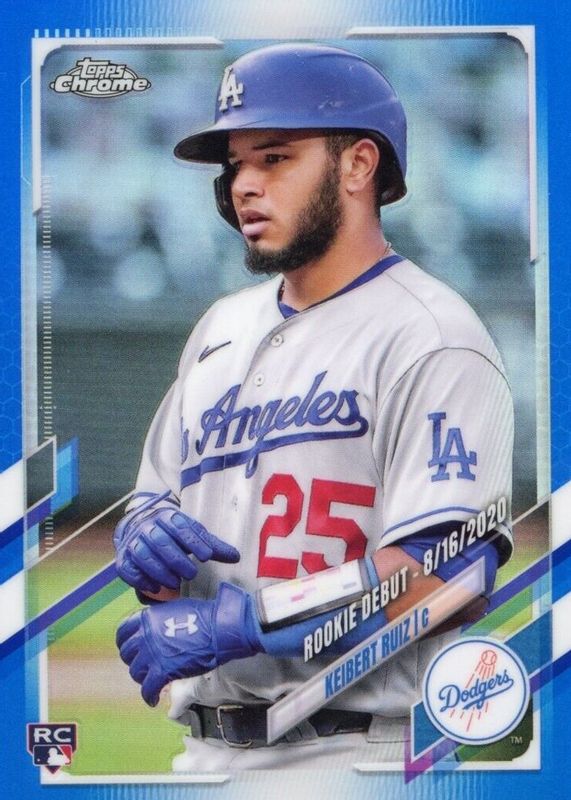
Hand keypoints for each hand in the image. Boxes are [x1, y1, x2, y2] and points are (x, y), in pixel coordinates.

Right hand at [113, 501, 239, 593]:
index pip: (180, 526)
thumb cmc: (172, 533)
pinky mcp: (123, 559)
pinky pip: (128, 570)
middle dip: (176, 559)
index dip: (193, 540)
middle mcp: (148, 527)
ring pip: (143, 555)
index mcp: (167, 517)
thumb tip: (236, 557)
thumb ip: (212, 545)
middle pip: (160, 541)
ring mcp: (133, 542)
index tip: (207, 555)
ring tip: (176, 583)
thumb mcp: (191, 534)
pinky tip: (156, 589)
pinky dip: (141, 580)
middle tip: (192, 574)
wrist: (138, 526)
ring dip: (160, 571)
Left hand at [116, 584, 261, 705]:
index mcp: (148, 617)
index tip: (132, 648)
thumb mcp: (175, 608)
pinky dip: (149, 696)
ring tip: (152, 681)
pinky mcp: (163, 671)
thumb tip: (158, 626)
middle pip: (127, 653)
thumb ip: (160, 618)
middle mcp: (145, 635)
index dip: (125, 642)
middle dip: (134, 661)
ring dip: (143, 678)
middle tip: (144, 666)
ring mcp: (152, 654)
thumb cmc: (204, 616)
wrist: (219, 628)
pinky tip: (153, 700)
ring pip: (136, 672)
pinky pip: (148, 689)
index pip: (123, 631)